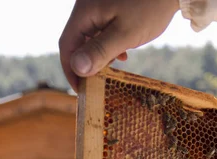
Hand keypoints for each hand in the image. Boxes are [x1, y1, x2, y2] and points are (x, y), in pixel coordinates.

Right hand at [59, 0, 178, 90]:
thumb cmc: (150, 6)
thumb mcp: (126, 34)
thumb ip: (100, 51)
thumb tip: (77, 69)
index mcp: (85, 11)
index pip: (67, 45)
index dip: (71, 70)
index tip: (82, 91)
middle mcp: (86, 7)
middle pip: (76, 42)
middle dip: (86, 64)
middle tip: (98, 85)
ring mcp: (98, 6)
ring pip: (90, 38)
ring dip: (99, 57)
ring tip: (113, 70)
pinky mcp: (110, 8)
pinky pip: (102, 31)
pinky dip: (109, 46)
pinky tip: (123, 53)